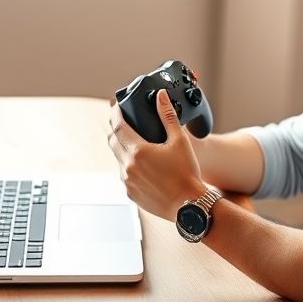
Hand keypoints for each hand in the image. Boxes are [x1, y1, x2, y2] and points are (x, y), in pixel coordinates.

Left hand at [107, 89, 206, 220]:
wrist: (190, 205)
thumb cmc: (187, 173)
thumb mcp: (180, 141)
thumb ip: (168, 116)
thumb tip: (161, 97)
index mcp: (138, 151)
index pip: (118, 126)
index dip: (115, 114)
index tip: (115, 106)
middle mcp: (128, 167)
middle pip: (113, 141)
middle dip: (115, 129)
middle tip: (123, 121)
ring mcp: (127, 182)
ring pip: (118, 159)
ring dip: (123, 148)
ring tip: (136, 143)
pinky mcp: (130, 194)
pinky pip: (124, 175)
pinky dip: (129, 166)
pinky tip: (143, 164)